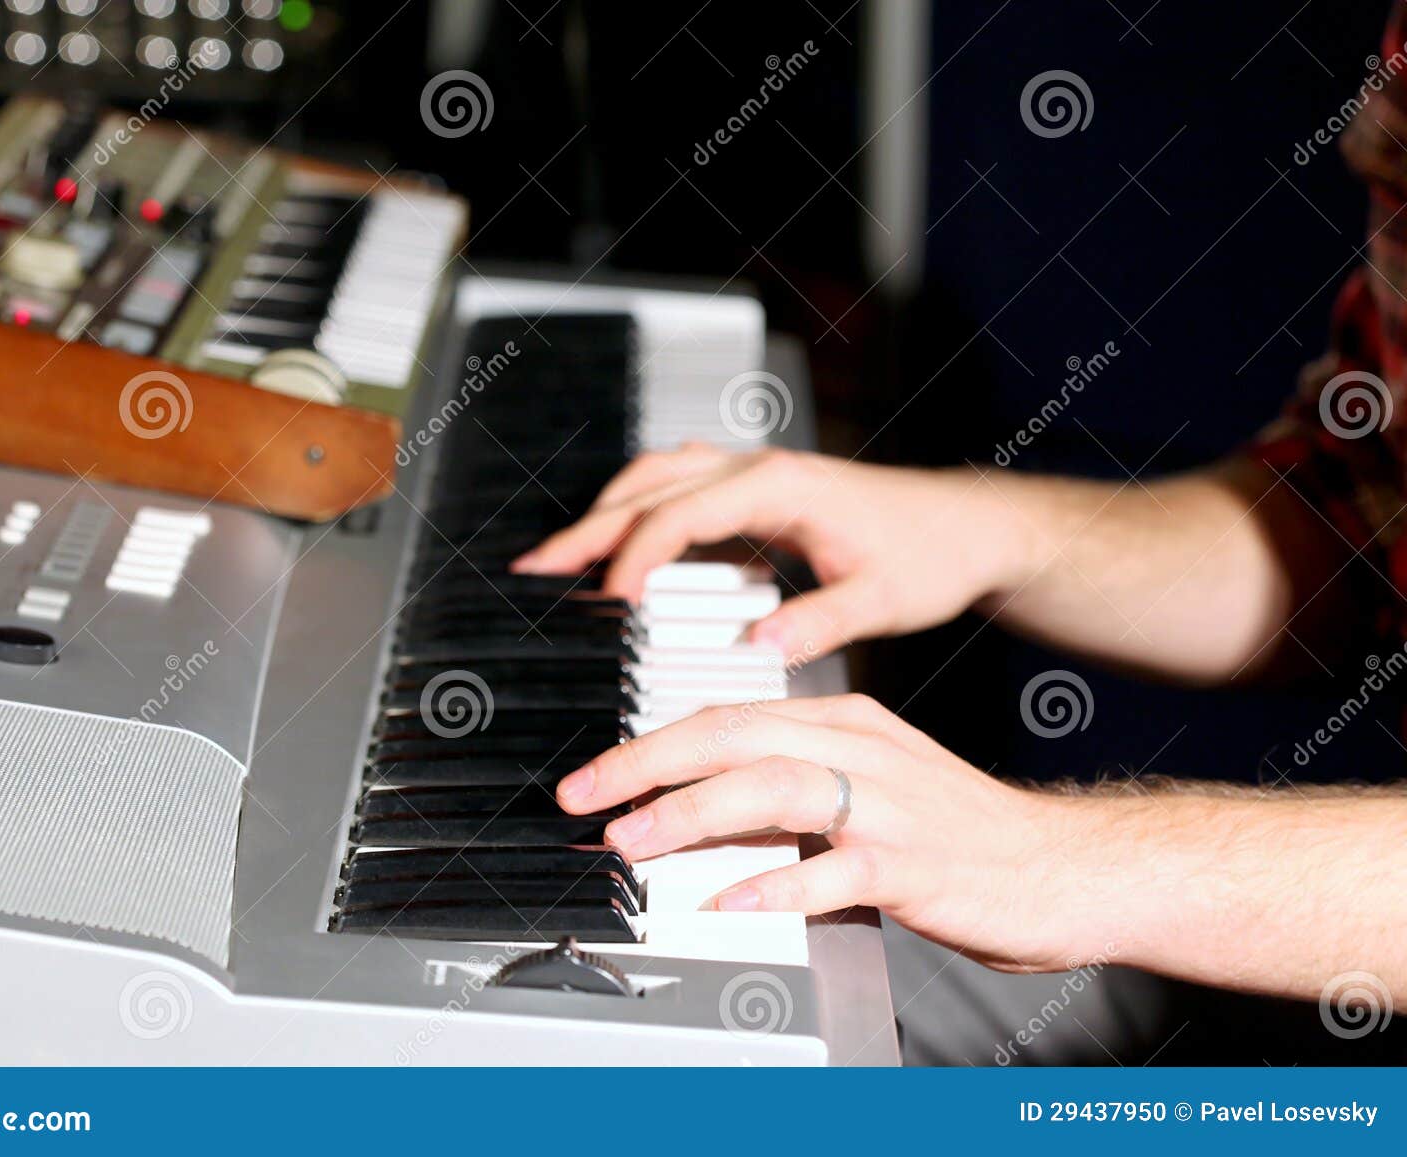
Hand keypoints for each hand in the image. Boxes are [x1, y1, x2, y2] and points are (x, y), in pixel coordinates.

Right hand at [511, 445, 1033, 656]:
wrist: (967, 527)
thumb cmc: (930, 556)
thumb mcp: (882, 599)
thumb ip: (820, 621)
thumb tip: (758, 646)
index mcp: (782, 487)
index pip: (683, 516)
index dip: (637, 556)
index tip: (608, 599)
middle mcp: (760, 469)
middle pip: (651, 488)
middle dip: (589, 528)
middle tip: (537, 568)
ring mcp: (755, 474)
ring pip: (657, 478)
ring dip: (604, 512)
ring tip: (558, 556)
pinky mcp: (757, 491)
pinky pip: (679, 488)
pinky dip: (637, 512)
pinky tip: (617, 545)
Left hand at [555, 693, 1113, 972]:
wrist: (1063, 865)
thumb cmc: (957, 830)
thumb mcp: (865, 787)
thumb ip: (787, 792)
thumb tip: (696, 815)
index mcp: (844, 722)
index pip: (727, 717)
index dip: (651, 744)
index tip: (595, 776)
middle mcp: (862, 750)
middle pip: (735, 737)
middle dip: (648, 765)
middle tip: (586, 798)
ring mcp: (889, 805)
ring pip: (775, 788)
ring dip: (694, 813)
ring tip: (638, 841)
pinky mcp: (915, 864)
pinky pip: (835, 871)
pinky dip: (778, 884)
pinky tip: (732, 902)